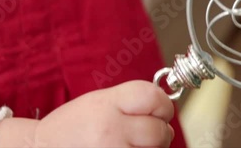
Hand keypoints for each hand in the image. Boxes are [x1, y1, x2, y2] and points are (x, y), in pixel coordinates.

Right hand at [36, 80, 174, 146]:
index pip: (153, 98)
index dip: (162, 104)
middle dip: (159, 131)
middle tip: (146, 132)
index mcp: (107, 105)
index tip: (159, 109)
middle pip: (159, 131)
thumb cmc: (74, 126)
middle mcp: (111, 131)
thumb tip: (166, 111)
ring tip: (130, 144)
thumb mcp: (100, 100)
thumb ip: (133, 101)